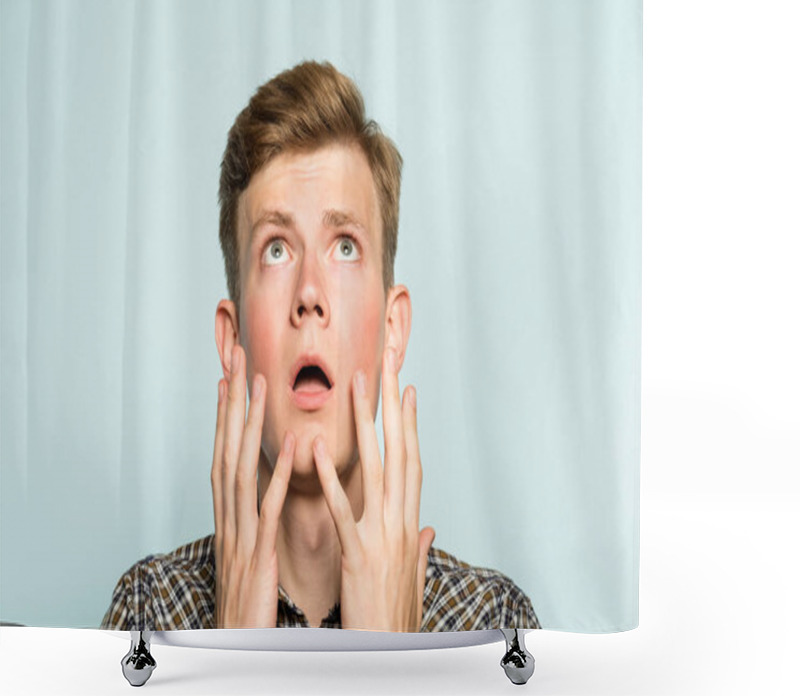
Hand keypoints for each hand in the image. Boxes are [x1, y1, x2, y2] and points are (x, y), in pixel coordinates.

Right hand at [211, 344, 294, 627]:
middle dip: (231, 403)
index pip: (228, 453)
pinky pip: (267, 511)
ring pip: (241, 470)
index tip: (233, 375)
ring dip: (248, 425)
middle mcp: (229, 518)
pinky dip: (278, 477)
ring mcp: (240, 535)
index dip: (229, 413)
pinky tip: (295, 449)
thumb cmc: (248, 601)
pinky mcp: (258, 556)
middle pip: (226, 449)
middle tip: (237, 360)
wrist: (238, 649)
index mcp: (231, 516)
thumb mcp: (250, 550)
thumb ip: (256, 516)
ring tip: (257, 385)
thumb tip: (264, 487)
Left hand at [313, 345, 435, 631]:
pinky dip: (331, 479)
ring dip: (366, 425)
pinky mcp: (358, 556)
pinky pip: (343, 510)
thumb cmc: (396, 622)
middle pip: (400, 453)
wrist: (389, 658)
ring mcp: (382, 537)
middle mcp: (401, 524)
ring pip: (376, 470)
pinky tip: (318, 450)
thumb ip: (422, 550)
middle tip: (385, 366)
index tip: (405, 391)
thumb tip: (431, 527)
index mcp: (410, 526)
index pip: (412, 464)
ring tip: (358, 387)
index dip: (409, 426)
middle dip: (393, 406)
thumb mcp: (415, 582)